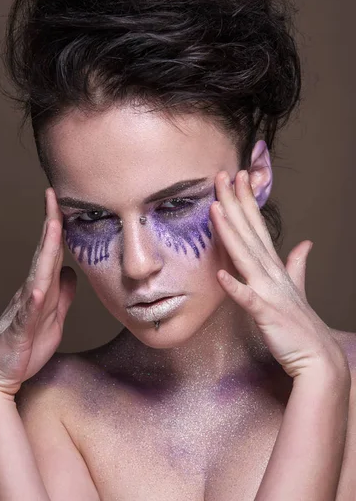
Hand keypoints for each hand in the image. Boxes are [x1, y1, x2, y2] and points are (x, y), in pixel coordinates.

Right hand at [0, 188, 76, 396]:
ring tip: (53, 226)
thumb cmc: (24, 346)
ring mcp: (25, 308)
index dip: (59, 227)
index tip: (63, 201)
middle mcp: (32, 290)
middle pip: (44, 253)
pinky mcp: (20, 329)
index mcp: (42, 287)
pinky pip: (28, 312)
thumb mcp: (54, 318)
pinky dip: (34, 299)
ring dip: (46, 250)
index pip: (52, 251)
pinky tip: (39, 288)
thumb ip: (63, 295)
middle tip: (53, 195)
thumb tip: (72, 272)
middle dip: (50, 223)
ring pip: (37, 274)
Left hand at [209, 169, 348, 379]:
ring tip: (215, 210)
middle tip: (222, 176)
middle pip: (248, 232)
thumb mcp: (298, 287)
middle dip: (234, 203)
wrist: (318, 356)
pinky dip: (235, 287)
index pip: (257, 226)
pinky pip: (248, 299)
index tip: (237, 176)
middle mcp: (271, 272)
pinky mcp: (266, 314)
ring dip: (230, 233)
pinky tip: (221, 274)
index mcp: (274, 266)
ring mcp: (269, 291)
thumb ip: (298, 264)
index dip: (245, 201)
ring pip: (246, 257)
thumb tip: (305, 243)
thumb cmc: (301, 323)